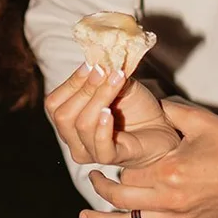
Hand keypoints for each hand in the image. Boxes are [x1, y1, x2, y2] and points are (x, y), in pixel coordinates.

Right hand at [45, 63, 179, 167]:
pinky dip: (102, 126)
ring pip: (82, 125)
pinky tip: (110, 111)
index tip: (91, 64)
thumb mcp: (117, 84)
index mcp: (69, 121)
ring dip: (99, 98)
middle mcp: (74, 139)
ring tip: (116, 81)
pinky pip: (100, 145)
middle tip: (104, 71)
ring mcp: (91, 152)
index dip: (70, 82)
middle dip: (84, 89)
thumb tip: (96, 59)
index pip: (54, 103)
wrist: (163, 127)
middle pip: (63, 115)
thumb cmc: (136, 107)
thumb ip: (104, 75)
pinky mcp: (112, 158)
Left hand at [82, 101, 217, 217]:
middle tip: (92, 178)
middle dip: (101, 188)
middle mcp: (169, 198)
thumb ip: (169, 112)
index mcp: (167, 170)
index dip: (114, 161)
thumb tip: (149, 103)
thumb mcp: (199, 121)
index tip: (107, 153)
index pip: (126, 169)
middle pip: (122, 197)